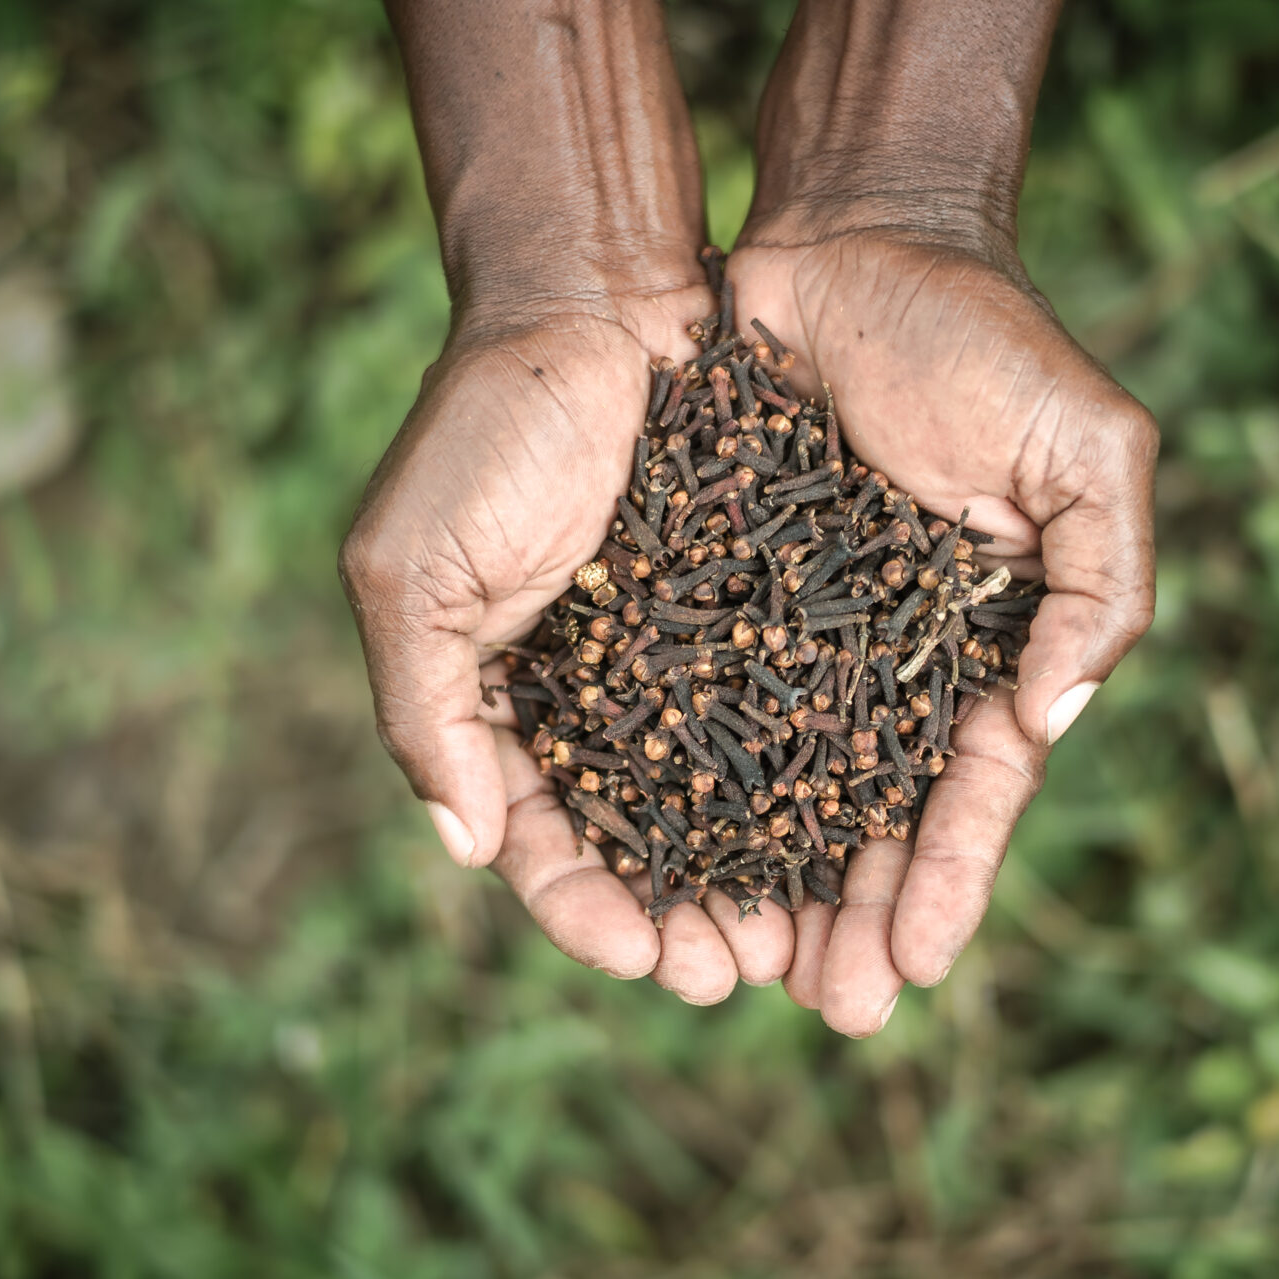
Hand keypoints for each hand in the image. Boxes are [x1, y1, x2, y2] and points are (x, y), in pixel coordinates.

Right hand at [339, 280, 810, 1005]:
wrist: (599, 298)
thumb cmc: (486, 429)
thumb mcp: (414, 570)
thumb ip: (426, 708)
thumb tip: (466, 848)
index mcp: (506, 707)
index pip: (542, 843)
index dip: (585, 911)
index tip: (642, 960)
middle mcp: (603, 702)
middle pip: (650, 850)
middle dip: (691, 925)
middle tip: (743, 980)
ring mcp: (689, 662)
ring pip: (735, 805)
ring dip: (769, 885)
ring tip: (814, 947)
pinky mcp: (770, 613)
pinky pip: (804, 718)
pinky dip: (827, 788)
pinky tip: (864, 839)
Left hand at [727, 220, 1158, 1033]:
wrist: (855, 235)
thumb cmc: (988, 338)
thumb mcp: (1089, 448)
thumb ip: (1098, 582)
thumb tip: (1051, 721)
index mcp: (986, 647)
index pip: (974, 789)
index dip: (950, 879)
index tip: (915, 968)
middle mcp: (890, 662)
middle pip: (872, 819)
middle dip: (854, 921)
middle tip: (828, 1014)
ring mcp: (796, 635)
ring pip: (773, 788)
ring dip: (760, 887)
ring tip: (726, 975)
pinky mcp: (709, 594)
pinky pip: (682, 703)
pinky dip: (668, 785)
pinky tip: (645, 859)